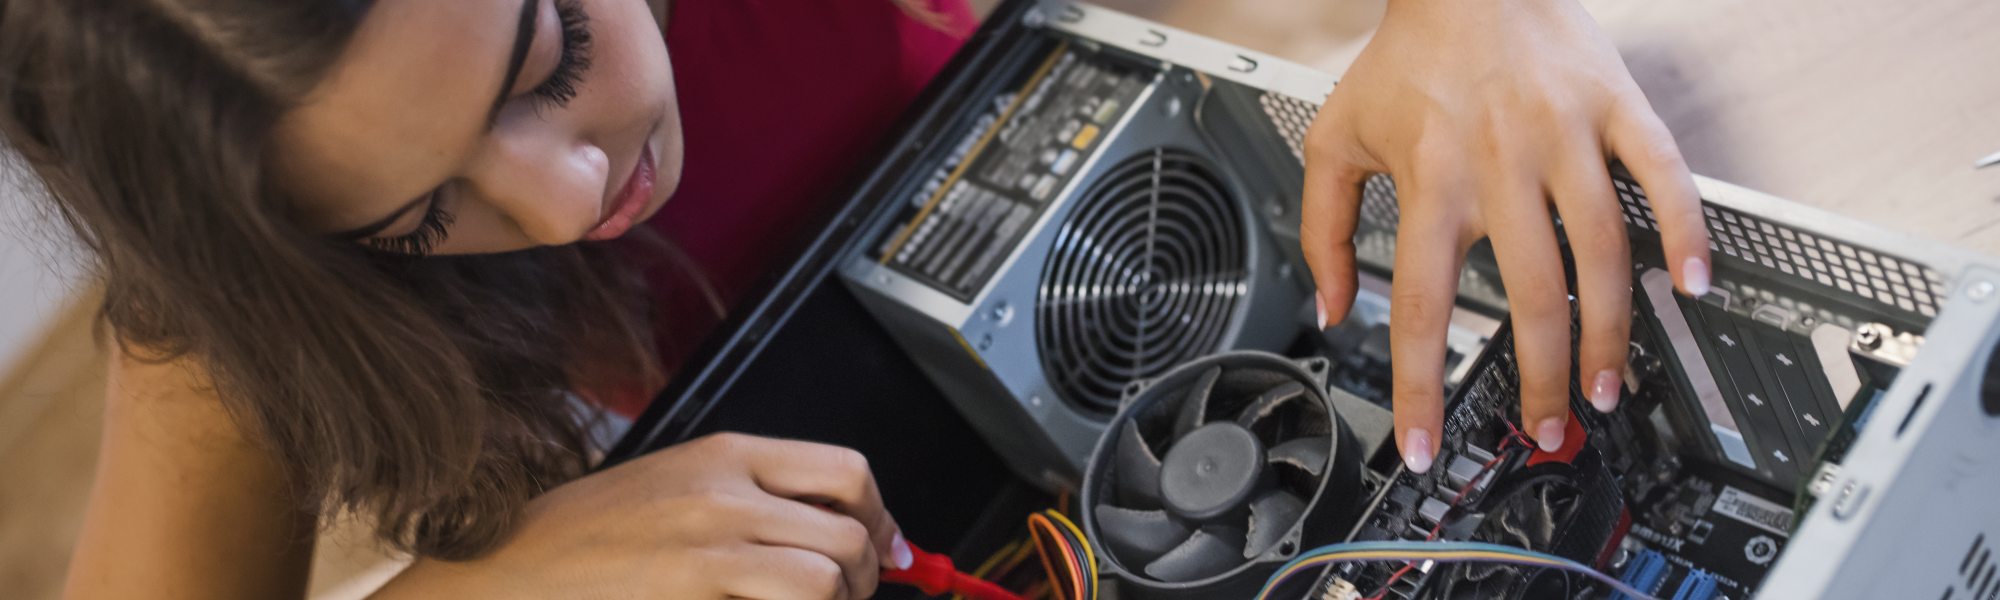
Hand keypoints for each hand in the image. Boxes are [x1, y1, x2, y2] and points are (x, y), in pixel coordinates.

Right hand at [374, 433, 905, 599]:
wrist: (505, 570)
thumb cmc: (580, 538)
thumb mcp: (672, 487)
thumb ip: (749, 495)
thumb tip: (830, 524)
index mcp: (723, 455)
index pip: (845, 471)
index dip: (881, 517)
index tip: (889, 547)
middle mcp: (723, 494)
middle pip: (848, 529)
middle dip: (869, 573)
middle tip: (853, 594)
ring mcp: (707, 550)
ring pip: (825, 578)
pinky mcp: (691, 596)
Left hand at [1299, 0, 1709, 472]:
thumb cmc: (1406, 56)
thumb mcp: (1335, 138)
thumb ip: (1323, 227)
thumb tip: (1331, 305)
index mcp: (1431, 181)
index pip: (1423, 308)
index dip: (1421, 387)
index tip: (1424, 446)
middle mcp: (1500, 164)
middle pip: (1531, 295)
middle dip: (1541, 378)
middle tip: (1549, 428)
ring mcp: (1566, 135)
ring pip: (1602, 252)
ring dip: (1611, 331)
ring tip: (1608, 385)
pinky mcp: (1618, 106)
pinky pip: (1664, 175)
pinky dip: (1685, 231)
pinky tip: (1693, 283)